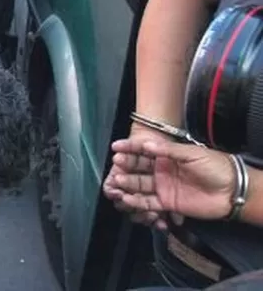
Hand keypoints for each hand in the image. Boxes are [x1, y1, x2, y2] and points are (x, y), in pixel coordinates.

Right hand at [106, 139, 235, 227]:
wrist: (231, 190)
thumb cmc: (214, 167)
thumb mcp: (192, 154)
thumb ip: (169, 150)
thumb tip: (147, 144)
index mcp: (166, 157)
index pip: (143, 151)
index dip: (129, 148)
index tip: (115, 147)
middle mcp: (160, 171)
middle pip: (137, 168)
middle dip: (125, 167)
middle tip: (116, 165)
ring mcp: (162, 187)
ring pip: (139, 185)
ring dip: (127, 184)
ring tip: (117, 184)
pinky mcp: (166, 202)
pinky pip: (148, 202)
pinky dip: (137, 201)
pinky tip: (127, 198)